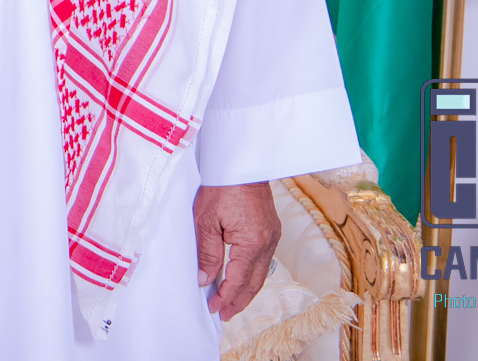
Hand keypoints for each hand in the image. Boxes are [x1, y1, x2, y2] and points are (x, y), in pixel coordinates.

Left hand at [194, 181, 280, 320]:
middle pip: (254, 282)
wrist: (240, 162)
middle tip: (223, 314)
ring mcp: (272, 235)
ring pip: (261, 273)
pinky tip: (241, 277)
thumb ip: (207, 253)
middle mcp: (267, 242)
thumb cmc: (221, 186)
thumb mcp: (206, 220)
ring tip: (231, 302)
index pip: (239, 281)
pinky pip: (263, 259)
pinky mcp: (271, 229)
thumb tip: (205, 280)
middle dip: (238, 300)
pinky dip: (252, 273)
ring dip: (246, 289)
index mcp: (252, 243)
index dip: (226, 298)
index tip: (213, 309)